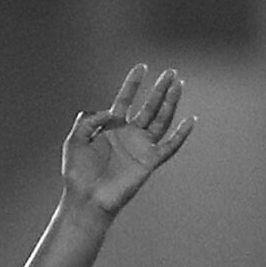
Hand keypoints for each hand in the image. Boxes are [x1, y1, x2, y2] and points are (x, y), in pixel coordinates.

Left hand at [62, 65, 194, 217]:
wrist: (87, 199)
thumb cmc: (78, 174)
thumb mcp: (75, 139)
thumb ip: (88, 120)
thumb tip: (110, 112)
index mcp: (112, 129)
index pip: (126, 100)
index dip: (133, 84)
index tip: (142, 67)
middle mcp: (129, 136)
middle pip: (149, 107)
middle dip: (160, 89)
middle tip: (171, 72)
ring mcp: (140, 148)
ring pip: (161, 121)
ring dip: (170, 103)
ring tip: (178, 84)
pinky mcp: (148, 163)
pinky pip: (169, 147)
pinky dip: (181, 135)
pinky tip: (190, 121)